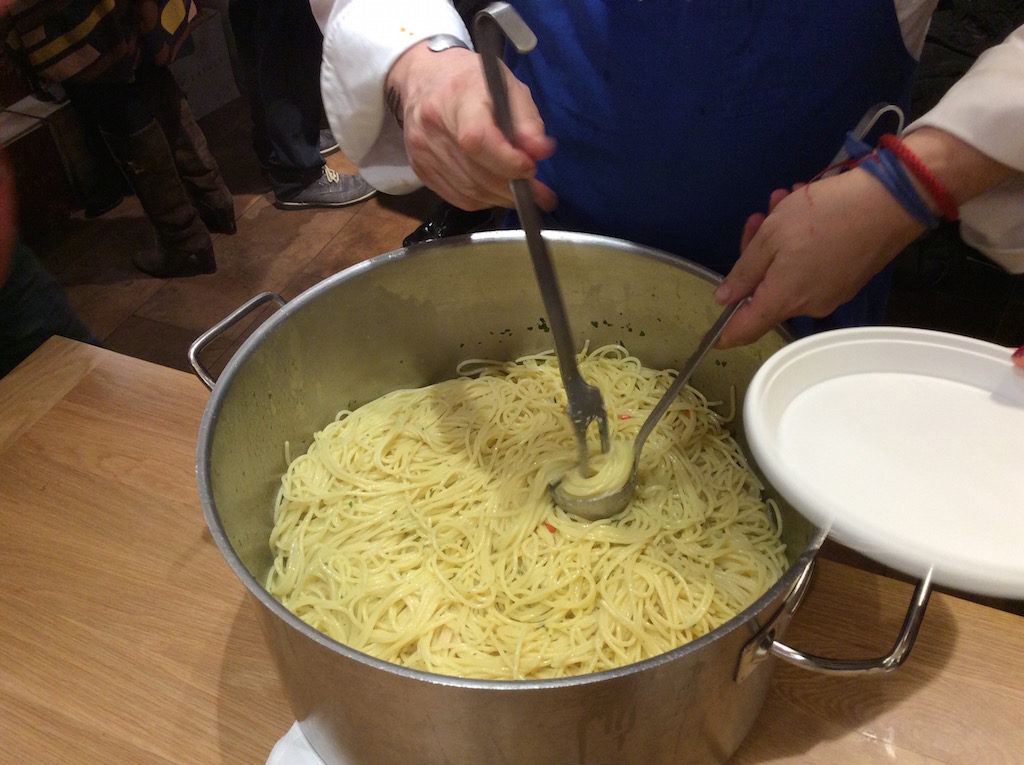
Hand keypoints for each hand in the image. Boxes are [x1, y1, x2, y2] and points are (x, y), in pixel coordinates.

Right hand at [386, 41, 556, 210]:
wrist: (424, 77)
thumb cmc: (471, 79)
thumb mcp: (508, 86)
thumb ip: (527, 121)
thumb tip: (541, 153)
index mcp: (457, 97)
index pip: (477, 140)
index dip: (507, 161)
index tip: (530, 167)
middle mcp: (433, 127)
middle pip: (476, 173)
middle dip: (512, 187)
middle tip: (540, 192)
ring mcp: (422, 151)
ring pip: (469, 191)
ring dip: (501, 198)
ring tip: (523, 193)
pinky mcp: (420, 169)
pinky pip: (457, 197)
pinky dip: (483, 200)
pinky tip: (497, 192)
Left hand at [713, 168, 925, 346]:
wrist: (892, 202)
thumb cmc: (824, 216)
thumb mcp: (771, 236)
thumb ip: (744, 271)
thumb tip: (725, 298)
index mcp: (783, 299)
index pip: (746, 331)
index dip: (725, 334)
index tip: (711, 337)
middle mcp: (807, 306)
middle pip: (766, 291)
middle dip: (756, 254)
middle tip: (759, 217)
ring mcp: (830, 294)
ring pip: (789, 273)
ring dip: (780, 240)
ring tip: (785, 199)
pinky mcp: (848, 279)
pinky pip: (812, 267)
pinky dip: (803, 244)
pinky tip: (807, 207)